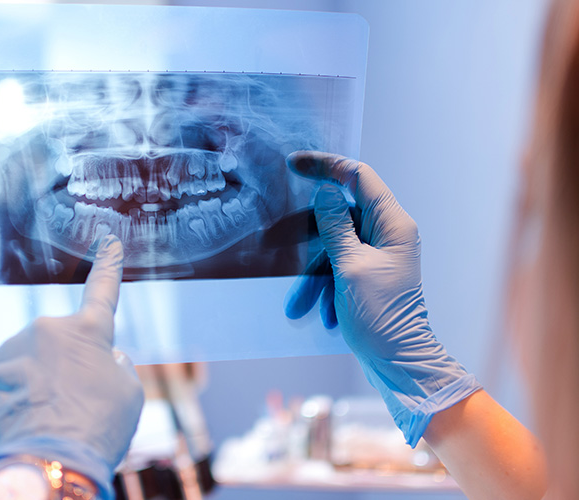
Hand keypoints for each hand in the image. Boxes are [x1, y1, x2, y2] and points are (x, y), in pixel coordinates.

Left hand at [0, 235, 143, 498]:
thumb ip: (116, 367)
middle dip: (66, 367)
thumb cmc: (96, 431)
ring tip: (47, 419)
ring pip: (30, 361)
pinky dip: (14, 395)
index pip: (103, 291)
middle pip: (61, 345)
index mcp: (89, 331)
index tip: (109, 242)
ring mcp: (13, 347)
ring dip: (38, 383)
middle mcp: (48, 329)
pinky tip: (22, 420)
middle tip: (74, 405)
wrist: (46, 464)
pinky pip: (5, 377)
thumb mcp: (129, 396)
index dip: (108, 266)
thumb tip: (104, 360)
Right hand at [284, 151, 480, 446]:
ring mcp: (378, 255)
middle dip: (308, 239)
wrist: (399, 364)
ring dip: (313, 275)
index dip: (326, 165)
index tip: (293, 164)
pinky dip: (324, 287)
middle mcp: (388, 234)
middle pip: (339, 216)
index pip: (358, 177)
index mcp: (393, 224)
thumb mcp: (350, 267)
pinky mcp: (369, 276)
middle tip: (274, 243)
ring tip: (297, 306)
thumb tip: (326, 191)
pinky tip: (317, 314)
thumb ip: (335, 226)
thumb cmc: (381, 316)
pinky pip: (338, 268)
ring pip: (334, 248)